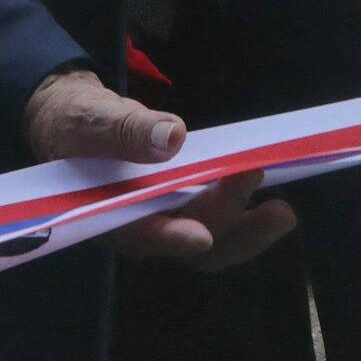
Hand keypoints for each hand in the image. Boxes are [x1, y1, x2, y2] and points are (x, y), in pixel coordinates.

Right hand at [23, 67, 298, 271]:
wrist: (77, 120)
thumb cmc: (76, 122)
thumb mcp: (91, 118)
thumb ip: (126, 129)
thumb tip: (173, 136)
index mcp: (109, 214)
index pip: (142, 234)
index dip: (171, 238)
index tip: (201, 237)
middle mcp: (143, 225)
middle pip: (189, 241)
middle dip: (229, 226)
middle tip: (269, 202)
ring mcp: (166, 217)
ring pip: (210, 236)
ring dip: (246, 228)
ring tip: (283, 214)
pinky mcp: (184, 202)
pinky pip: (217, 214)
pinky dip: (243, 208)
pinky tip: (272, 201)